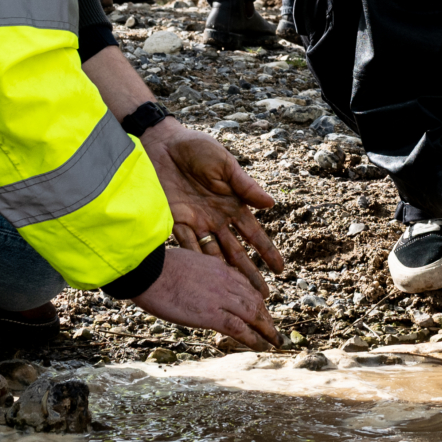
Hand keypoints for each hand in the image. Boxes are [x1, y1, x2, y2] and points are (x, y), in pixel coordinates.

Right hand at [129, 246, 279, 349]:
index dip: (255, 297)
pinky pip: (239, 328)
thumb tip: (197, 281)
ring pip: (252, 314)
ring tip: (274, 339)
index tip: (260, 306)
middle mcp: (225, 281)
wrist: (147, 271)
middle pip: (253, 299)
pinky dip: (254, 339)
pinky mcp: (211, 315)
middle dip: (264, 314)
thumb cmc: (156, 266)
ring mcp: (220, 298)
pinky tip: (262, 346)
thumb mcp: (186, 260)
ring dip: (266, 328)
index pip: (244, 283)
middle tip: (271, 326)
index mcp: (217, 267)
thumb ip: (198, 271)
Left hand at [142, 123, 283, 282]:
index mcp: (232, 203)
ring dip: (223, 275)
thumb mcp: (223, 163)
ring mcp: (195, 223)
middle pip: (236, 252)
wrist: (160, 143)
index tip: (280, 270)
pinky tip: (203, 281)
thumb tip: (271, 204)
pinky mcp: (174, 222)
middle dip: (249, 273)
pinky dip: (194, 263)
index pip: (254, 233)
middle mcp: (216, 218)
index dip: (267, 251)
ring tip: (234, 297)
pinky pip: (186, 247)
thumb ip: (245, 185)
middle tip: (262, 297)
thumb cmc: (195, 147)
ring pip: (213, 256)